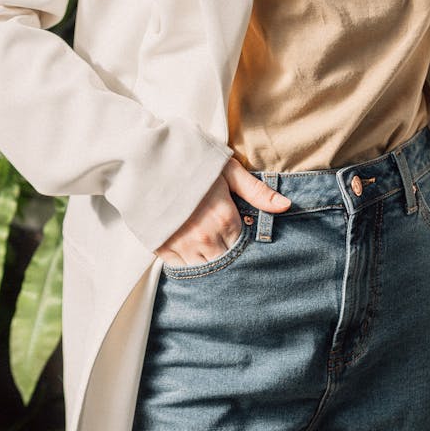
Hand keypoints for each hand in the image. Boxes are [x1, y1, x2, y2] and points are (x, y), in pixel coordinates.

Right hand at [155, 157, 290, 265]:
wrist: (144, 161)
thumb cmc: (188, 161)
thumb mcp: (227, 170)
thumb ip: (257, 191)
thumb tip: (285, 206)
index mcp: (225, 218)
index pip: (243, 246)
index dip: (244, 246)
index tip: (240, 241)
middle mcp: (206, 237)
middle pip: (226, 262)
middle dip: (229, 259)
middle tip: (227, 251)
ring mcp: (184, 246)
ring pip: (205, 270)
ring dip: (210, 265)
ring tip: (210, 255)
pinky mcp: (163, 248)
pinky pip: (182, 269)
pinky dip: (189, 267)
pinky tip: (192, 257)